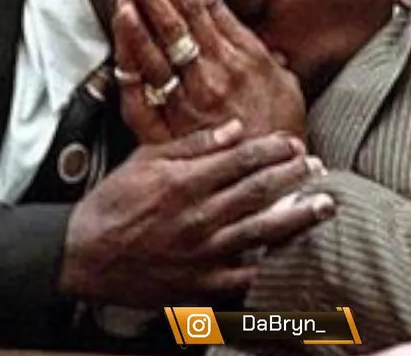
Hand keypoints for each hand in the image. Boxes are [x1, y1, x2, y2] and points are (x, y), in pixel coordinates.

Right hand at [60, 120, 333, 306]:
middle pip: (259, 191)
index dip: (275, 150)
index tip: (296, 144)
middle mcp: (199, 216)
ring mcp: (203, 252)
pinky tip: (295, 255)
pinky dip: (271, 266)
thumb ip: (193, 144)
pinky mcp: (201, 283)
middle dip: (295, 177)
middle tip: (319, 167)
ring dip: (298, 216)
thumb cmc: (114, 201)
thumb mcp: (146, 159)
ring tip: (325, 205)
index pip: (243, 160)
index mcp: (185, 182)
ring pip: (262, 231)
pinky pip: (245, 276)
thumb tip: (234, 128)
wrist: (85, 254)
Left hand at [113, 0, 305, 142]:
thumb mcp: (289, 91)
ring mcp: (190, 96)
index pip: (206, 0)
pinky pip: (144, 83)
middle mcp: (216, 69)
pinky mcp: (169, 125)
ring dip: (141, 0)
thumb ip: (272, 62)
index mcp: (245, 55)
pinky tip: (123, 21)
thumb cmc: (280, 139)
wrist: (270, 192)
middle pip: (179, 11)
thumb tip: (269, 44)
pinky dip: (131, 49)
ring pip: (160, 40)